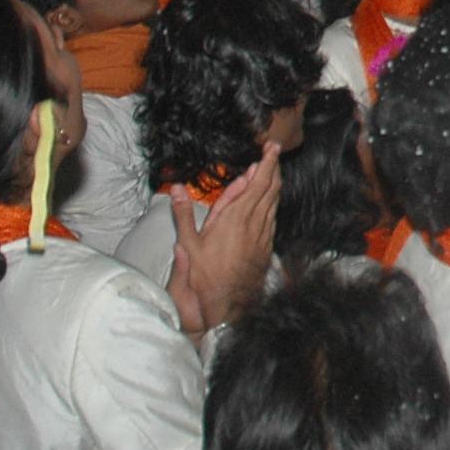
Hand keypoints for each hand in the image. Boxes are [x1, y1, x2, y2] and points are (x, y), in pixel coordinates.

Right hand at [168, 143, 280, 333]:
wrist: (229, 302)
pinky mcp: (266, 244)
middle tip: (273, 152)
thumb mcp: (188, 244)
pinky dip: (272, 202)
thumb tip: (175, 189)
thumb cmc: (207, 274)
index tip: (272, 147)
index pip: (258, 182)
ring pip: (274, 201)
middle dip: (274, 167)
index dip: (267, 163)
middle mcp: (255, 222)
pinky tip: (269, 201)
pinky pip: (272, 216)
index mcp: (237, 216)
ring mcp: (264, 233)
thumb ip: (183, 214)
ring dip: (274, 183)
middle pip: (271, 187)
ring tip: (271, 171)